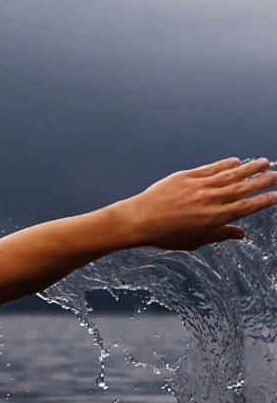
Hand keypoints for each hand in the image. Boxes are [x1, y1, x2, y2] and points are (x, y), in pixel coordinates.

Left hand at [120, 157, 276, 250]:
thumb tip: (241, 234)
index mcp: (212, 218)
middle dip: (262, 181)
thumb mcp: (193, 241)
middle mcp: (209, 200)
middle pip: (242, 188)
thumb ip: (219, 235)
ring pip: (230, 175)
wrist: (139, 219)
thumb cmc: (164, 234)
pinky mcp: (187, 176)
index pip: (244, 208)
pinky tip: (237, 161)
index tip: (276, 196)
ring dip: (249, 168)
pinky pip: (211, 168)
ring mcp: (199, 186)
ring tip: (264, 162)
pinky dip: (225, 164)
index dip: (262, 201)